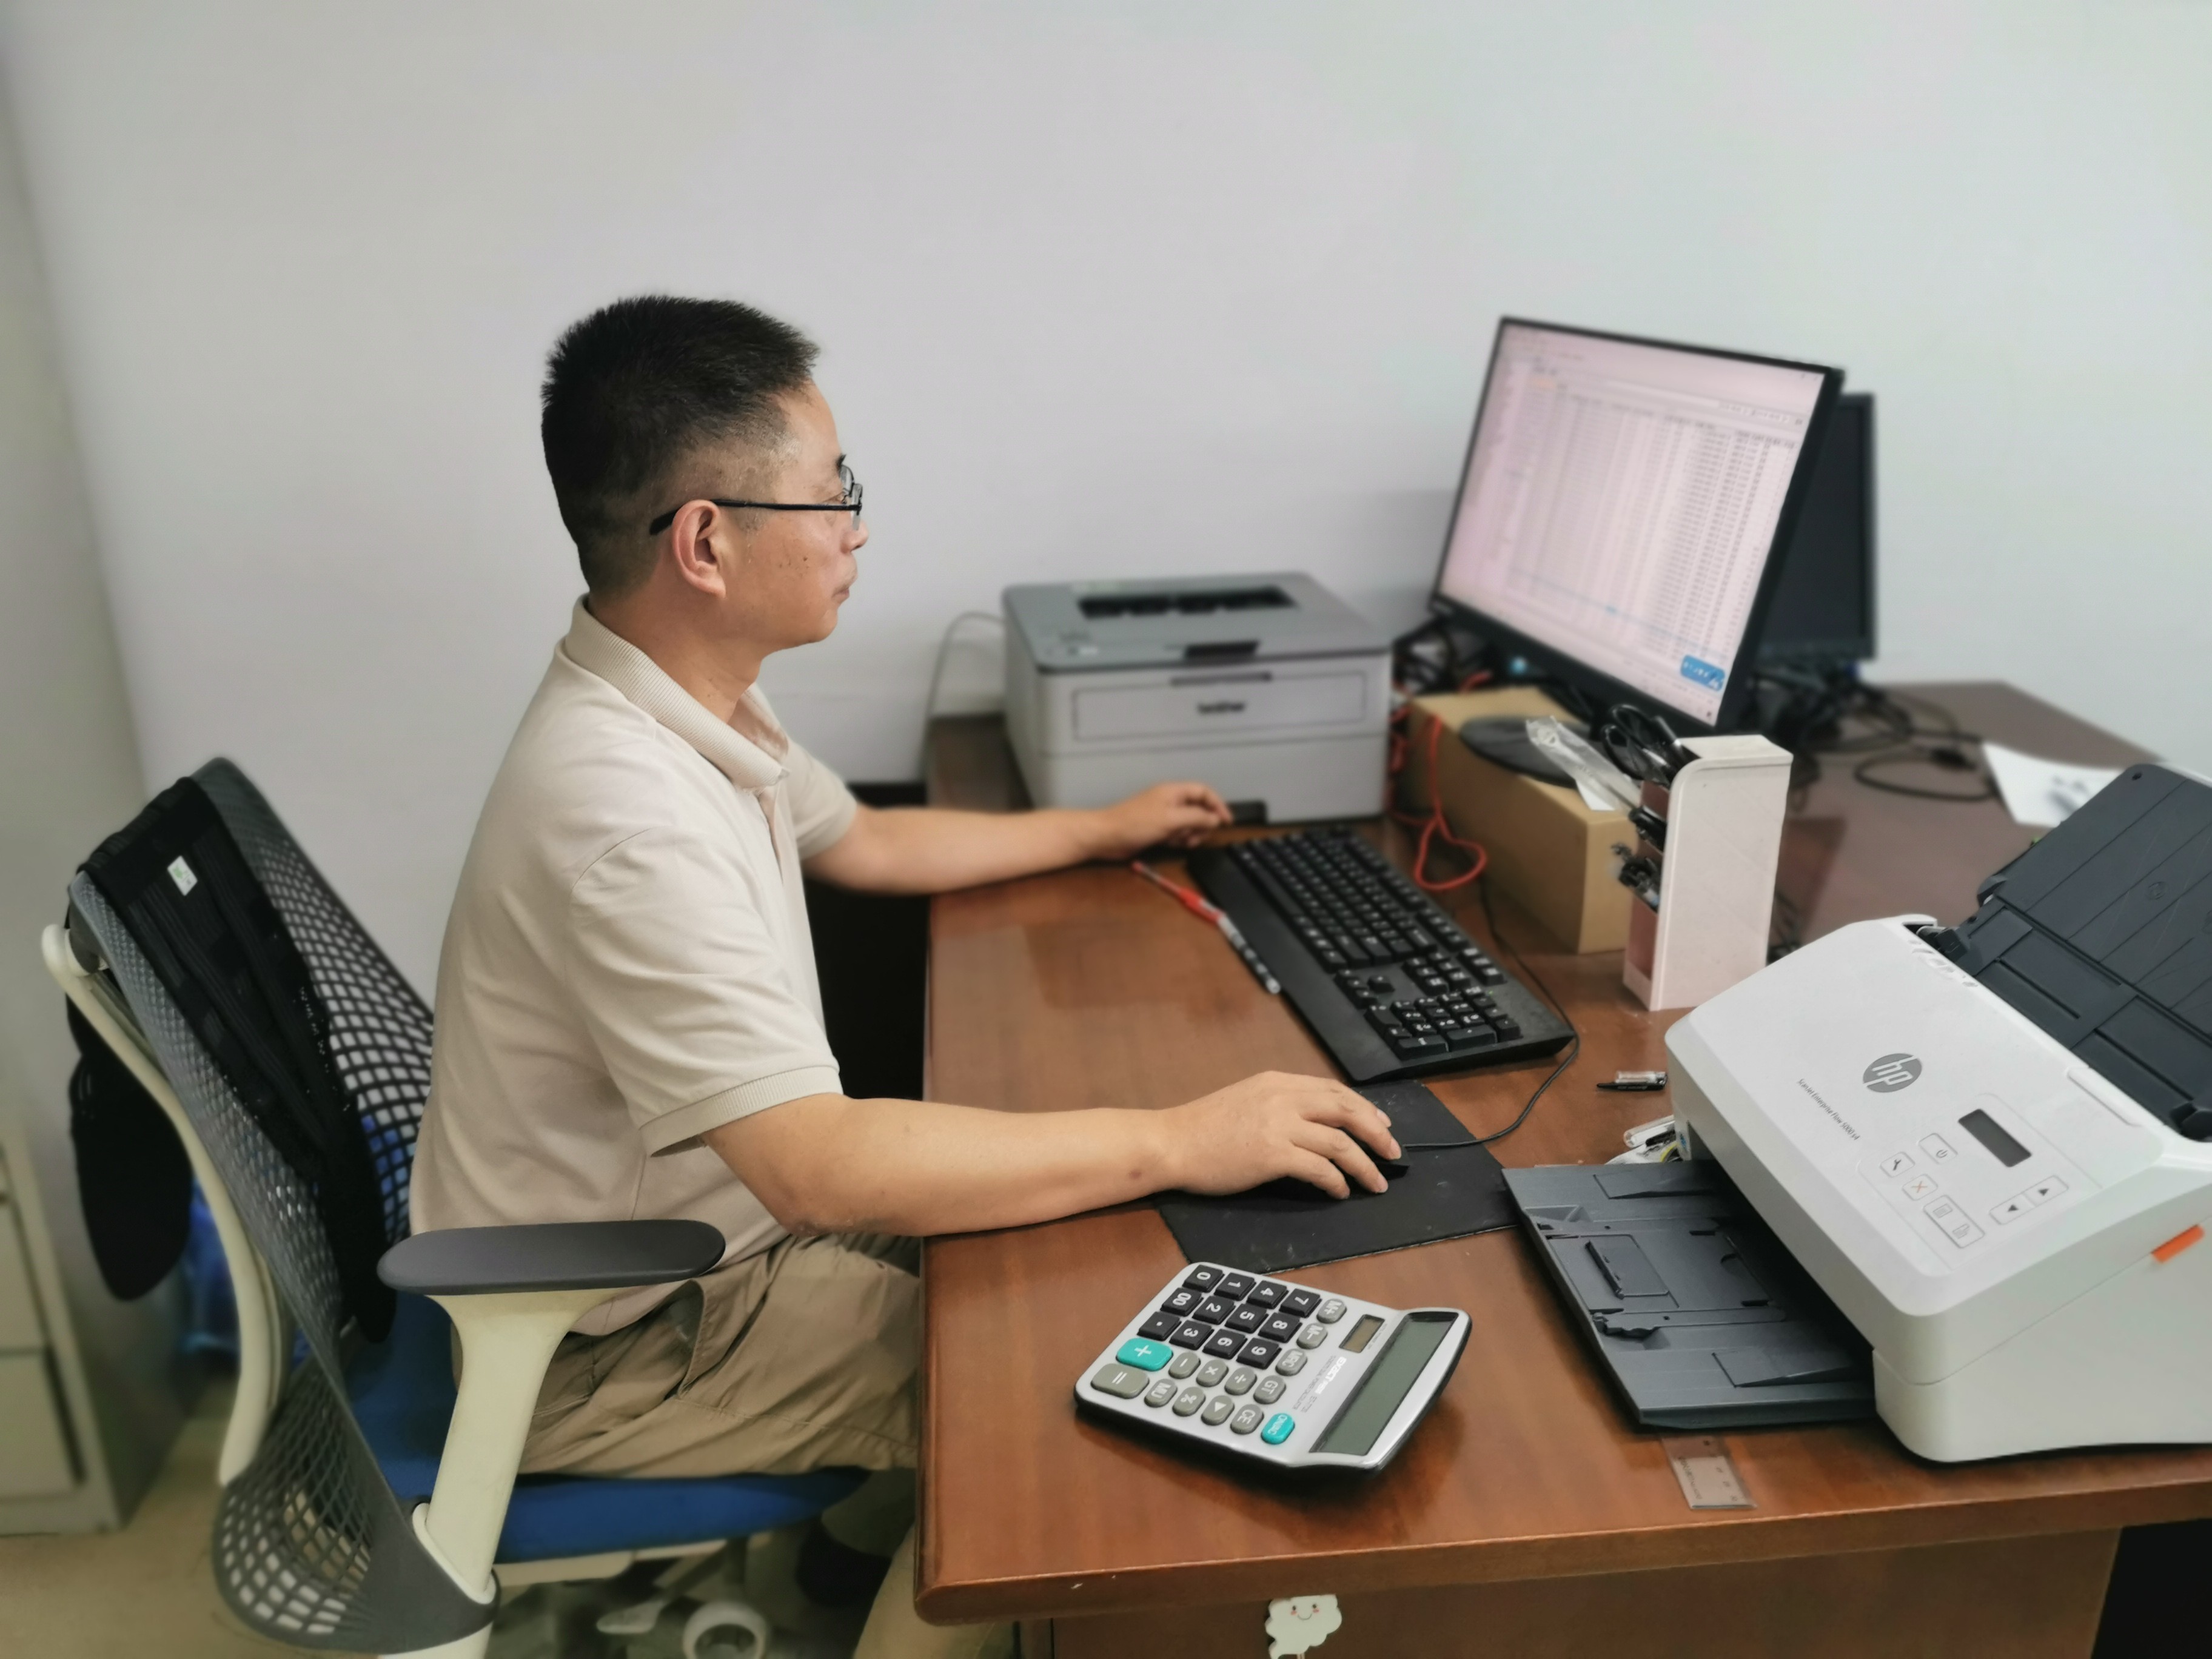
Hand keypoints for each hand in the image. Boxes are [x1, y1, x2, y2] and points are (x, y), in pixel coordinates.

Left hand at [1086, 781, 1231, 857]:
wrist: (1106, 837)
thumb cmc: (1135, 824)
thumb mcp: (1171, 820)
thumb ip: (1196, 817)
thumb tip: (1215, 819)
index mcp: (1174, 792)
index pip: (1204, 792)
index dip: (1217, 805)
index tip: (1226, 822)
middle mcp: (1170, 801)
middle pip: (1198, 809)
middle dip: (1201, 825)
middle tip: (1195, 838)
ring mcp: (1163, 815)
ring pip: (1188, 824)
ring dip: (1189, 834)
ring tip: (1179, 842)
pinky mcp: (1157, 829)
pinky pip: (1177, 833)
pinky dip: (1178, 840)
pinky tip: (1169, 845)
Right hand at [1158, 1071, 1401, 1199]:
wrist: (1171, 1142)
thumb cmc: (1202, 1128)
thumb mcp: (1246, 1100)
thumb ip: (1279, 1103)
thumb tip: (1314, 1123)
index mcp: (1276, 1082)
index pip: (1334, 1090)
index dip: (1364, 1108)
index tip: (1381, 1124)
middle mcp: (1281, 1097)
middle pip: (1346, 1110)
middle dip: (1377, 1132)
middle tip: (1393, 1153)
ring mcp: (1277, 1125)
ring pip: (1339, 1142)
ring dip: (1364, 1164)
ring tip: (1376, 1182)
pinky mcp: (1271, 1154)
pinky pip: (1319, 1168)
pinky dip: (1337, 1181)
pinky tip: (1340, 1191)